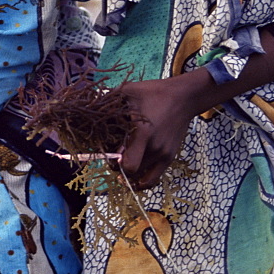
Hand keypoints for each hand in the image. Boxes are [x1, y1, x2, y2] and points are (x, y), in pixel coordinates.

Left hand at [118, 74, 203, 188]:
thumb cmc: (154, 92)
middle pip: (131, 172)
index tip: (110, 152)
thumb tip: (90, 105)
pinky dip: (142, 182)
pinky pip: (154, 179)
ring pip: (140, 176)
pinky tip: (134, 177)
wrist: (183, 97)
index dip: (115, 163)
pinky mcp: (169, 157)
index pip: (128, 165)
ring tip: (123, 159)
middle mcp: (154, 148)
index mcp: (143, 133)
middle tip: (113, 155)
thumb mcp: (129, 91)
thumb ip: (109, 99)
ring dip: (129, 171)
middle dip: (118, 166)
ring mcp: (163, 154)